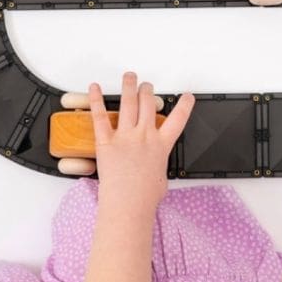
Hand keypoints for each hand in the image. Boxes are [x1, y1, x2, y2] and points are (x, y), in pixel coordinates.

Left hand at [88, 72, 194, 210]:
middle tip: (146, 86)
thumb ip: (158, 166)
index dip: (184, 105)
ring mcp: (125, 136)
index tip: (187, 96)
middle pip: (148, 104)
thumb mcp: (161, 180)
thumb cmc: (145, 198)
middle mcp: (144, 136)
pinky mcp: (106, 142)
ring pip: (128, 103)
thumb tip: (153, 168)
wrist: (129, 204)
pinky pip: (99, 116)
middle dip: (148, 91)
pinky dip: (96, 100)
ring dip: (129, 87)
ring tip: (129, 77)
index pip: (178, 120)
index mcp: (161, 145)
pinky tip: (94, 87)